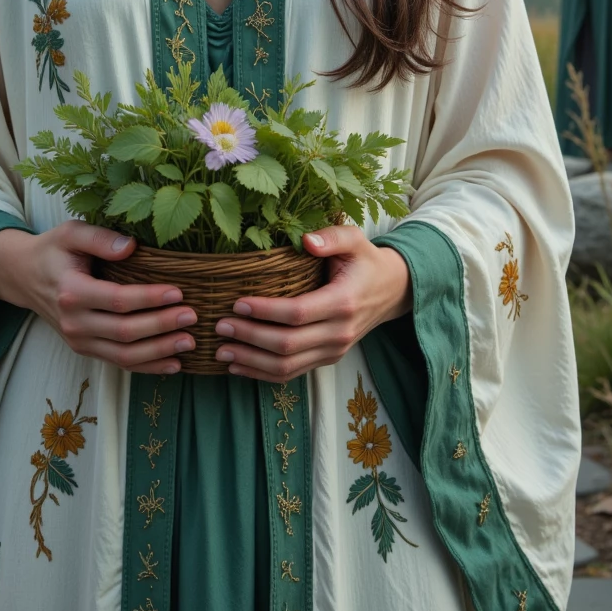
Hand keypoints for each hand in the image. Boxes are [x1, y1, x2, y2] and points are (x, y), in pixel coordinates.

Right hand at [0, 221, 197, 374]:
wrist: (24, 276)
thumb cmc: (53, 250)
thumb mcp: (70, 233)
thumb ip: (99, 238)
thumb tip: (131, 246)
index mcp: (71, 291)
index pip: (116, 300)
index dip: (148, 298)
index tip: (178, 292)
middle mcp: (73, 322)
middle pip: (124, 332)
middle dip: (161, 327)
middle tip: (192, 317)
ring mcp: (78, 340)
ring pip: (123, 355)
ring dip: (159, 352)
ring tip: (189, 342)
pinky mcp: (85, 349)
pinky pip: (118, 364)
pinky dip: (147, 367)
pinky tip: (173, 363)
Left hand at [212, 224, 412, 381]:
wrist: (391, 291)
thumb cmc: (365, 261)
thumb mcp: (355, 239)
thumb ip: (332, 237)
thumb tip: (305, 241)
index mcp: (343, 302)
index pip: (298, 313)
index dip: (265, 311)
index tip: (237, 304)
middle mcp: (339, 332)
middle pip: (288, 344)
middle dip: (250, 337)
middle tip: (220, 326)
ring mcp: (334, 350)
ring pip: (287, 366)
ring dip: (251, 362)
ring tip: (221, 351)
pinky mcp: (327, 359)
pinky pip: (292, 374)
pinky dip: (262, 374)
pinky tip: (238, 367)